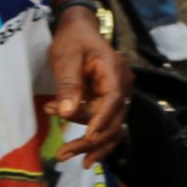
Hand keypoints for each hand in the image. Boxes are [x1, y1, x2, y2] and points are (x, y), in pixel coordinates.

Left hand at [47, 6, 132, 164]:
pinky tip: (80, 151)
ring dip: (91, 144)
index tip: (87, 137)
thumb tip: (66, 112)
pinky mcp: (109, 103)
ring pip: (112, 127)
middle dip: (91, 140)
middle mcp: (122, 85)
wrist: (79, 31)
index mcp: (114, 70)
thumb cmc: (72, 40)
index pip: (113, 99)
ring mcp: (118, 95)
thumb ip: (67, 83)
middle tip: (64, 154)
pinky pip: (106, 125)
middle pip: (114, 119)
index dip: (101, 120)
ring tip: (65, 154)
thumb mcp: (65, 57)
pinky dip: (93, 138)